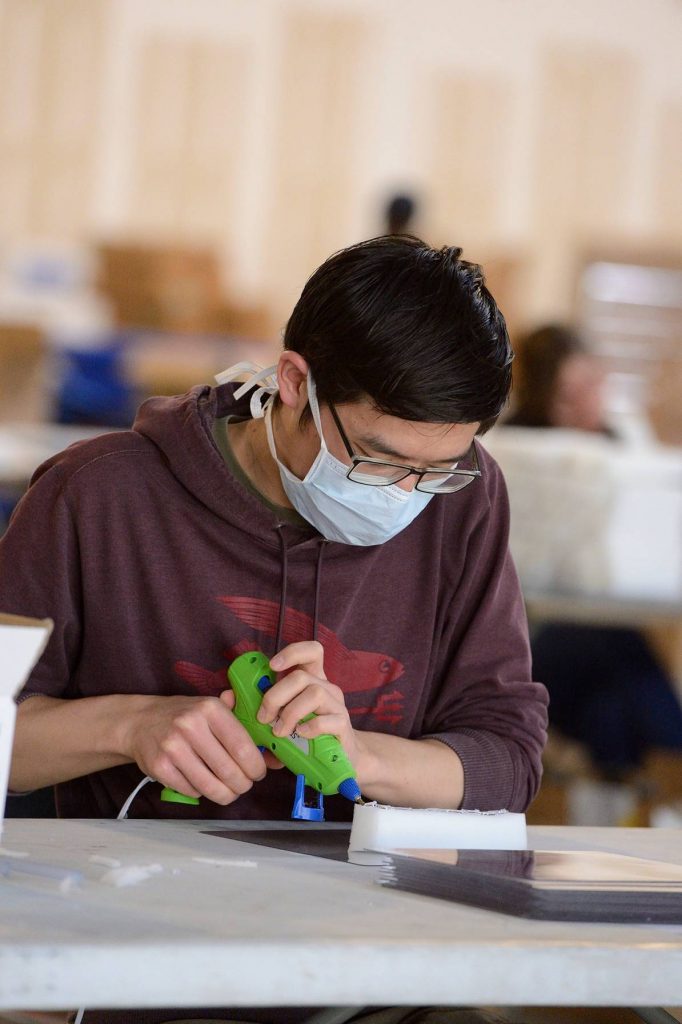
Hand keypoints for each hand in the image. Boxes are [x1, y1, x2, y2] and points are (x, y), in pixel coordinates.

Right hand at [123, 692, 267, 804]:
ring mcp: (173, 747)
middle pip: (229, 770)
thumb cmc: (185, 717)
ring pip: (211, 786)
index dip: (256, 766)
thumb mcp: (212, 710)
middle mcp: (190, 726)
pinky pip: (192, 791)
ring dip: (226, 794)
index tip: (259, 772)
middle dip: (243, 785)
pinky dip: (202, 793)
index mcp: (210, 709)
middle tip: (244, 785)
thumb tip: (274, 756)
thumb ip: (242, 728)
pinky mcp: (160, 767)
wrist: (140, 721)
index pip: (242, 746)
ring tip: (228, 791)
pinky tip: (202, 783)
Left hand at [258, 641, 359, 767]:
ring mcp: (337, 705)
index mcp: (312, 680)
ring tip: (280, 732)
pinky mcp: (343, 725)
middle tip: (264, 718)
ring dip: (290, 713)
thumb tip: (227, 696)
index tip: (272, 666)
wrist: (335, 763)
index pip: (312, 651)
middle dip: (276, 695)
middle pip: (301, 676)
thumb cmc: (302, 738)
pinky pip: (325, 720)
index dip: (292, 653)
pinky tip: (300, 736)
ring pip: (314, 693)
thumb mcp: (276, 721)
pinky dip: (308, 728)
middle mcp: (326, 688)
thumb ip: (252, 708)